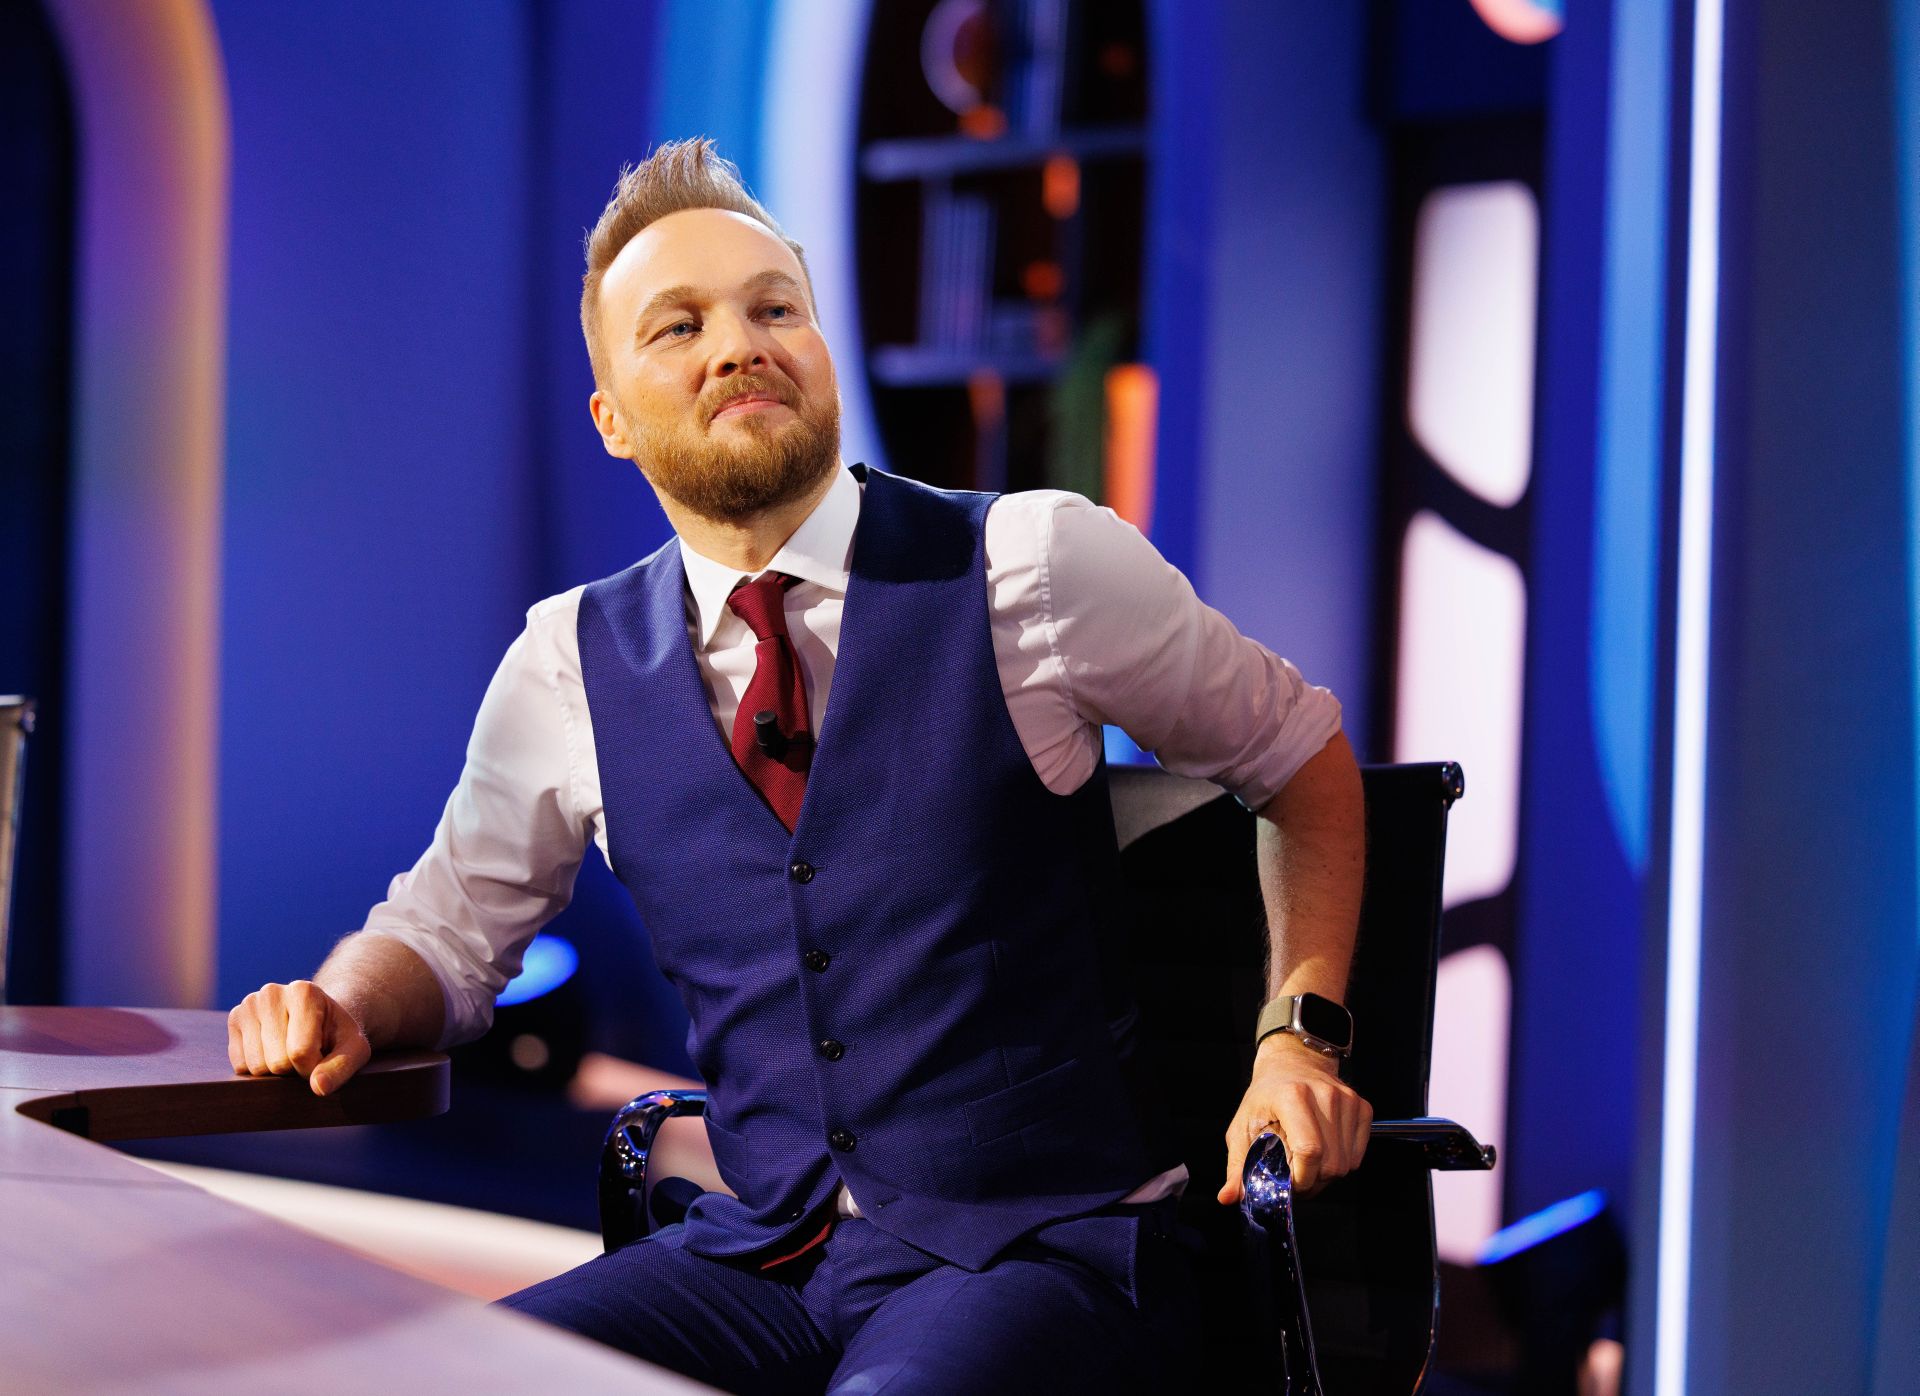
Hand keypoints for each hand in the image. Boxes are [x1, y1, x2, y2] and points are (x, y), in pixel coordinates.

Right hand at [227, 980, 370, 1096]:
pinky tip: (272, 1050)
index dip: (313, 1068)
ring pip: (256, 1066)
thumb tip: (318, 1087)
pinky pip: (240, 1065)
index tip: (323, 1059)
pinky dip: (257, 1068)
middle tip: (306, 1054)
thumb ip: (341, 1068)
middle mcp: (272, 993)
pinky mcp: (234, 1019)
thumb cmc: (338, 1036)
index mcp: (304, 992)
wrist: (320, 1018)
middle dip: (294, 1069)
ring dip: (275, 1071)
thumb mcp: (354, 1050)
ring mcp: (249, 1004)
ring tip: (290, 1050)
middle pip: (277, 1062)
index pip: (300, 1052)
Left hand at [1218, 1031, 1372, 1202]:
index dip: (1301, 1178)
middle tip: (1295, 1176)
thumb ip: (1237, 1166)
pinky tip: (1324, 1152)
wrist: (1293, 1062)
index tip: (1288, 1183)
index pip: (1309, 1151)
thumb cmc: (1265, 1098)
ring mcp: (1347, 1099)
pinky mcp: (1361, 1107)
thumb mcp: (1242, 1127)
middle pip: (1330, 1163)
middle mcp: (1324, 1095)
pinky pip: (1357, 1156)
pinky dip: (1341, 1163)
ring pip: (1346, 1164)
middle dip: (1312, 1181)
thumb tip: (1227, 1198)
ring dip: (1326, 1175)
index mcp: (1292, 1096)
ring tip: (1306, 1164)